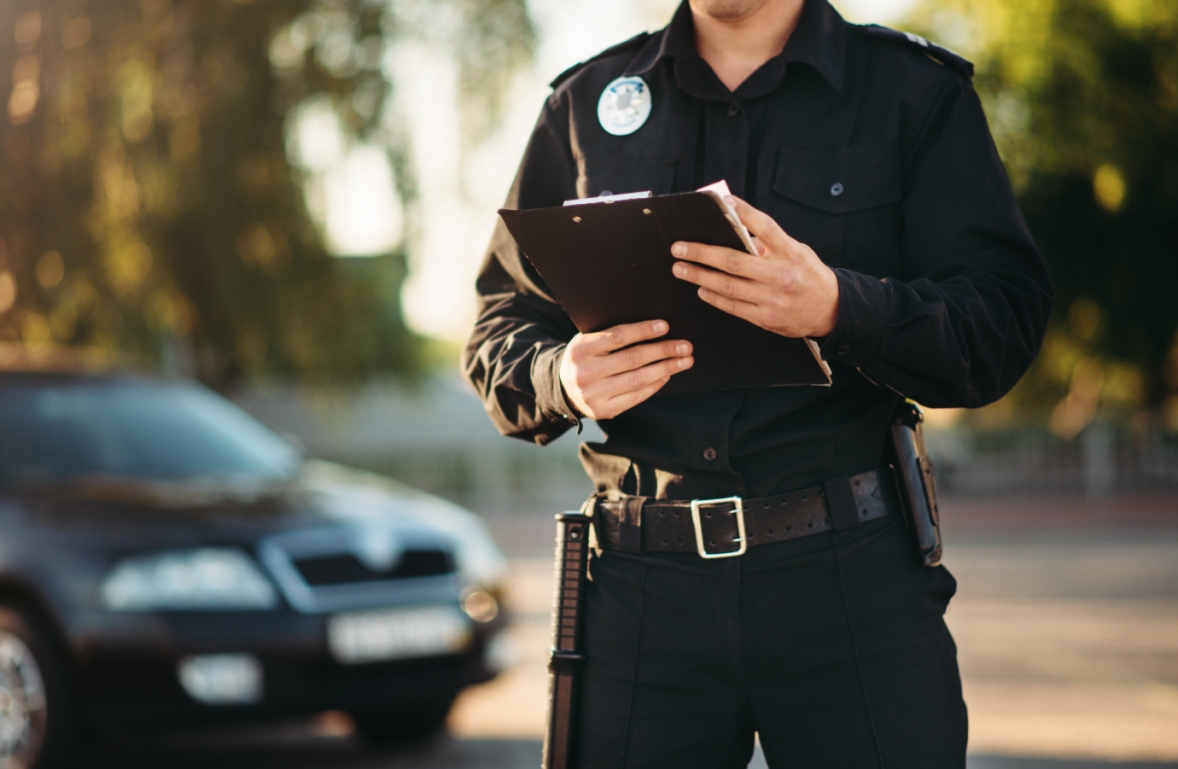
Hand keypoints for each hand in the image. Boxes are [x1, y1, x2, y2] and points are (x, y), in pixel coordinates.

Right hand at [559, 320, 693, 419]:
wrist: (563, 388)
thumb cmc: (585, 358)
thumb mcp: (588, 341)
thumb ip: (611, 336)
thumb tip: (655, 329)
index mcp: (581, 349)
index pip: (617, 337)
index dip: (643, 331)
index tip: (665, 326)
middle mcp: (585, 373)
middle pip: (632, 359)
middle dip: (663, 351)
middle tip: (686, 346)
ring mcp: (593, 394)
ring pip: (637, 379)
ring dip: (665, 369)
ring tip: (684, 361)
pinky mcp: (603, 410)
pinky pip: (636, 396)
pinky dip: (655, 384)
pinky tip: (667, 375)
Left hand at [670, 196, 839, 337]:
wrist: (831, 310)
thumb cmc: (809, 275)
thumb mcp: (797, 252)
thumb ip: (770, 243)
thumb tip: (735, 230)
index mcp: (791, 253)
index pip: (765, 227)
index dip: (744, 213)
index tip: (723, 201)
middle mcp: (781, 276)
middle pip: (734, 262)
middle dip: (701, 254)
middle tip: (679, 248)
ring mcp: (773, 300)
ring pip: (728, 286)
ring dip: (700, 276)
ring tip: (681, 268)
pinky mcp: (767, 319)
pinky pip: (734, 307)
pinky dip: (714, 297)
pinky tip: (701, 289)